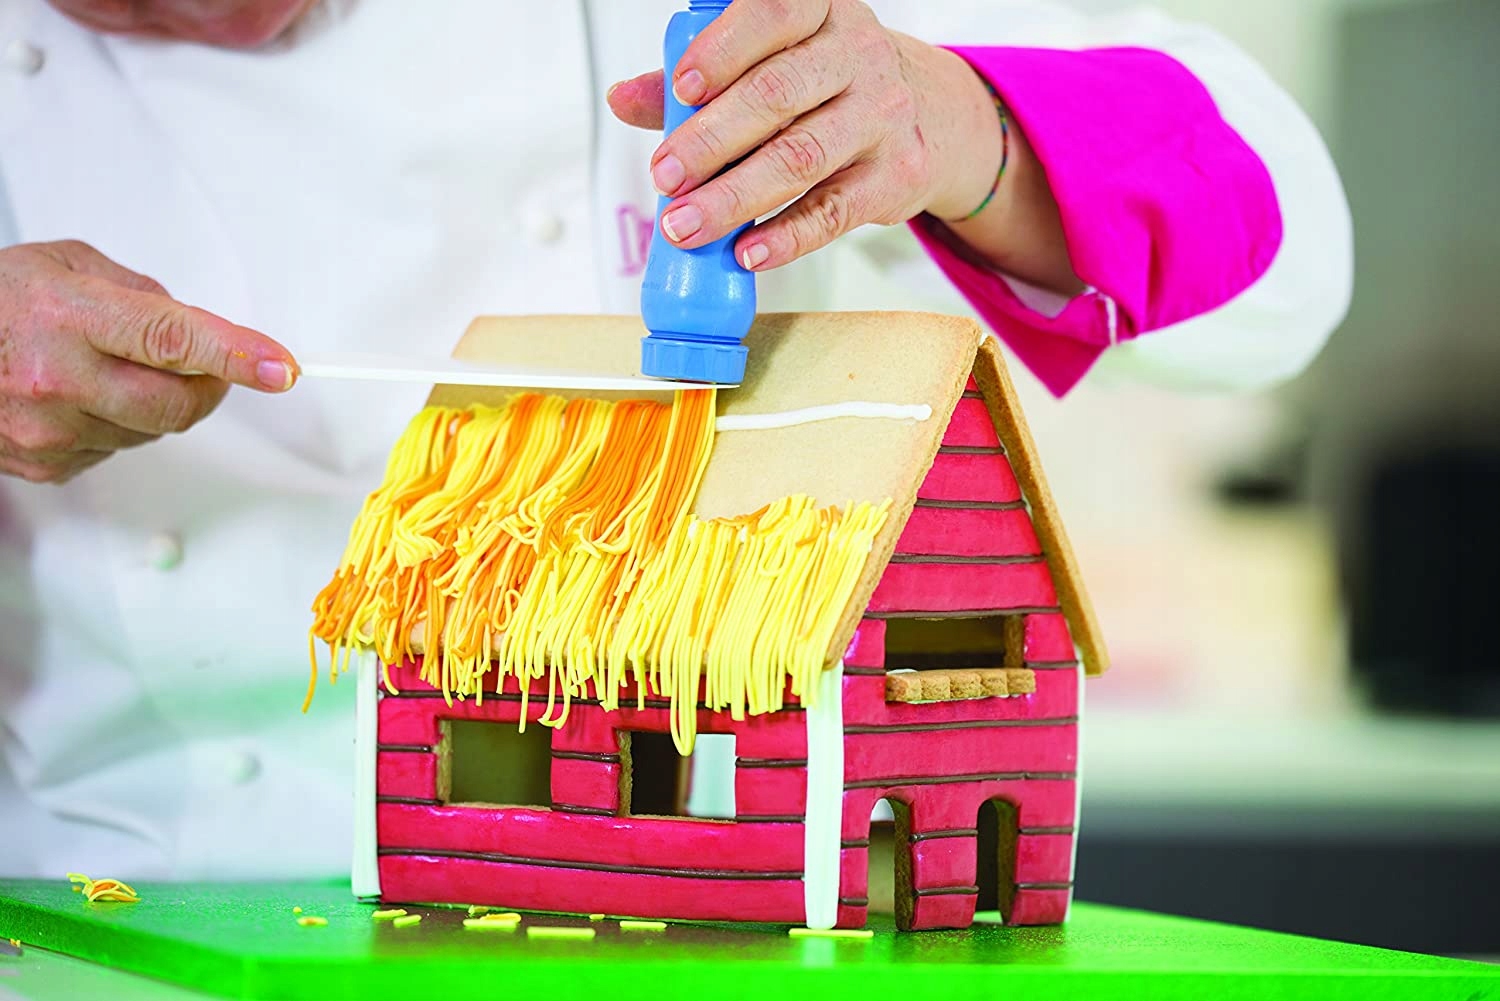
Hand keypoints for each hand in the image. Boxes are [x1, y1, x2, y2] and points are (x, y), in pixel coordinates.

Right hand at [0, 240, 297, 483]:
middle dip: (210, 387)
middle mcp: (58, 378)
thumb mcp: (67, 265)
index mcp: (68, 315)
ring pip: (153, 431)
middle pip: (178, 406)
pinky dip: (117, 424)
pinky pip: (117, 449)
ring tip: (110, 368)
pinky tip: (80, 396)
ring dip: (157, 403)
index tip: (281, 367)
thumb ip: (142, 295)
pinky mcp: (46, 465)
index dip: (234, 355)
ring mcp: (49, 430)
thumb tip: (202, 328)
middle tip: (210, 366)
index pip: (171, 338)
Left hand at [608, 0, 1081, 293]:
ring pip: (800, 159)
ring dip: (734, 198)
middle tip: (665, 177)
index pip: (773, 16)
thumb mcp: (774, 61)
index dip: (722, 52)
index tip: (680, 90)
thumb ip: (700, 77)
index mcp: (821, 12)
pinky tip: (747, 252)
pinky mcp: (894, 178)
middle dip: (710, 141)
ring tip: (687, 226)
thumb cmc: (831, 83)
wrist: (930, 118)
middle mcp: (858, 56)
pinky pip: (832, 212)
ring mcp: (882, 117)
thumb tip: (624, 98)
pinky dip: (784, 238)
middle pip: (777, 96)